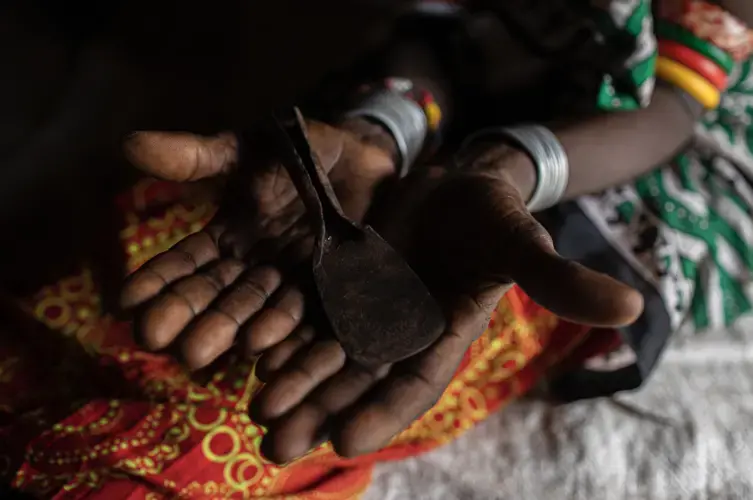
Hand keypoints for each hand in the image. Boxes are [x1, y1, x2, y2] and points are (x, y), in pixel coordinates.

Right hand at [119, 119, 396, 368]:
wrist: (367, 159)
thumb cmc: (303, 150)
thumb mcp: (248, 150)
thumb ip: (198, 157)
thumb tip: (128, 145)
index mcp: (229, 238)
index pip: (186, 264)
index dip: (156, 282)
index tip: (124, 303)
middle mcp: (256, 270)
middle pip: (219, 297)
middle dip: (188, 317)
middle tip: (155, 340)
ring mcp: (294, 285)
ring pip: (258, 314)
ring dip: (230, 333)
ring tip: (203, 352)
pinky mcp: (333, 294)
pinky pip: (310, 320)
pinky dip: (287, 339)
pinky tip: (266, 357)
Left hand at [251, 144, 643, 462]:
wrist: (456, 187)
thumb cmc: (494, 219)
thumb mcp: (523, 244)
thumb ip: (558, 279)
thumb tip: (630, 308)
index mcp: (442, 335)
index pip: (411, 385)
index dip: (380, 412)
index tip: (344, 440)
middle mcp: (400, 331)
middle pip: (355, 380)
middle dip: (318, 411)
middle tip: (276, 443)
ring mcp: (367, 308)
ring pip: (324, 352)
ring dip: (292, 382)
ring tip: (255, 409)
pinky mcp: (343, 281)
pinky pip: (310, 311)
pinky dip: (283, 334)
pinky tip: (252, 354)